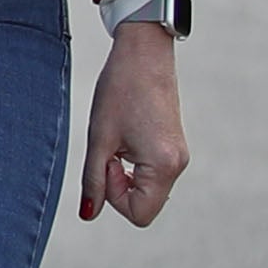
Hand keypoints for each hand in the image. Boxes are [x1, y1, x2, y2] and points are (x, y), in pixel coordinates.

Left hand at [78, 26, 187, 228]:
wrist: (144, 53)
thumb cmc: (119, 91)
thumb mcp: (99, 139)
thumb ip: (93, 180)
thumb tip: (88, 214)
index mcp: (163, 166)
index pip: (139, 214)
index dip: (114, 196)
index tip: (106, 162)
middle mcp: (178, 166)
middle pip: (143, 204)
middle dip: (118, 185)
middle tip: (110, 149)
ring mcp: (179, 157)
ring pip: (146, 189)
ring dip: (124, 173)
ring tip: (118, 139)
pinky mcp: (174, 147)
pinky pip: (151, 173)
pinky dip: (133, 164)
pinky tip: (126, 137)